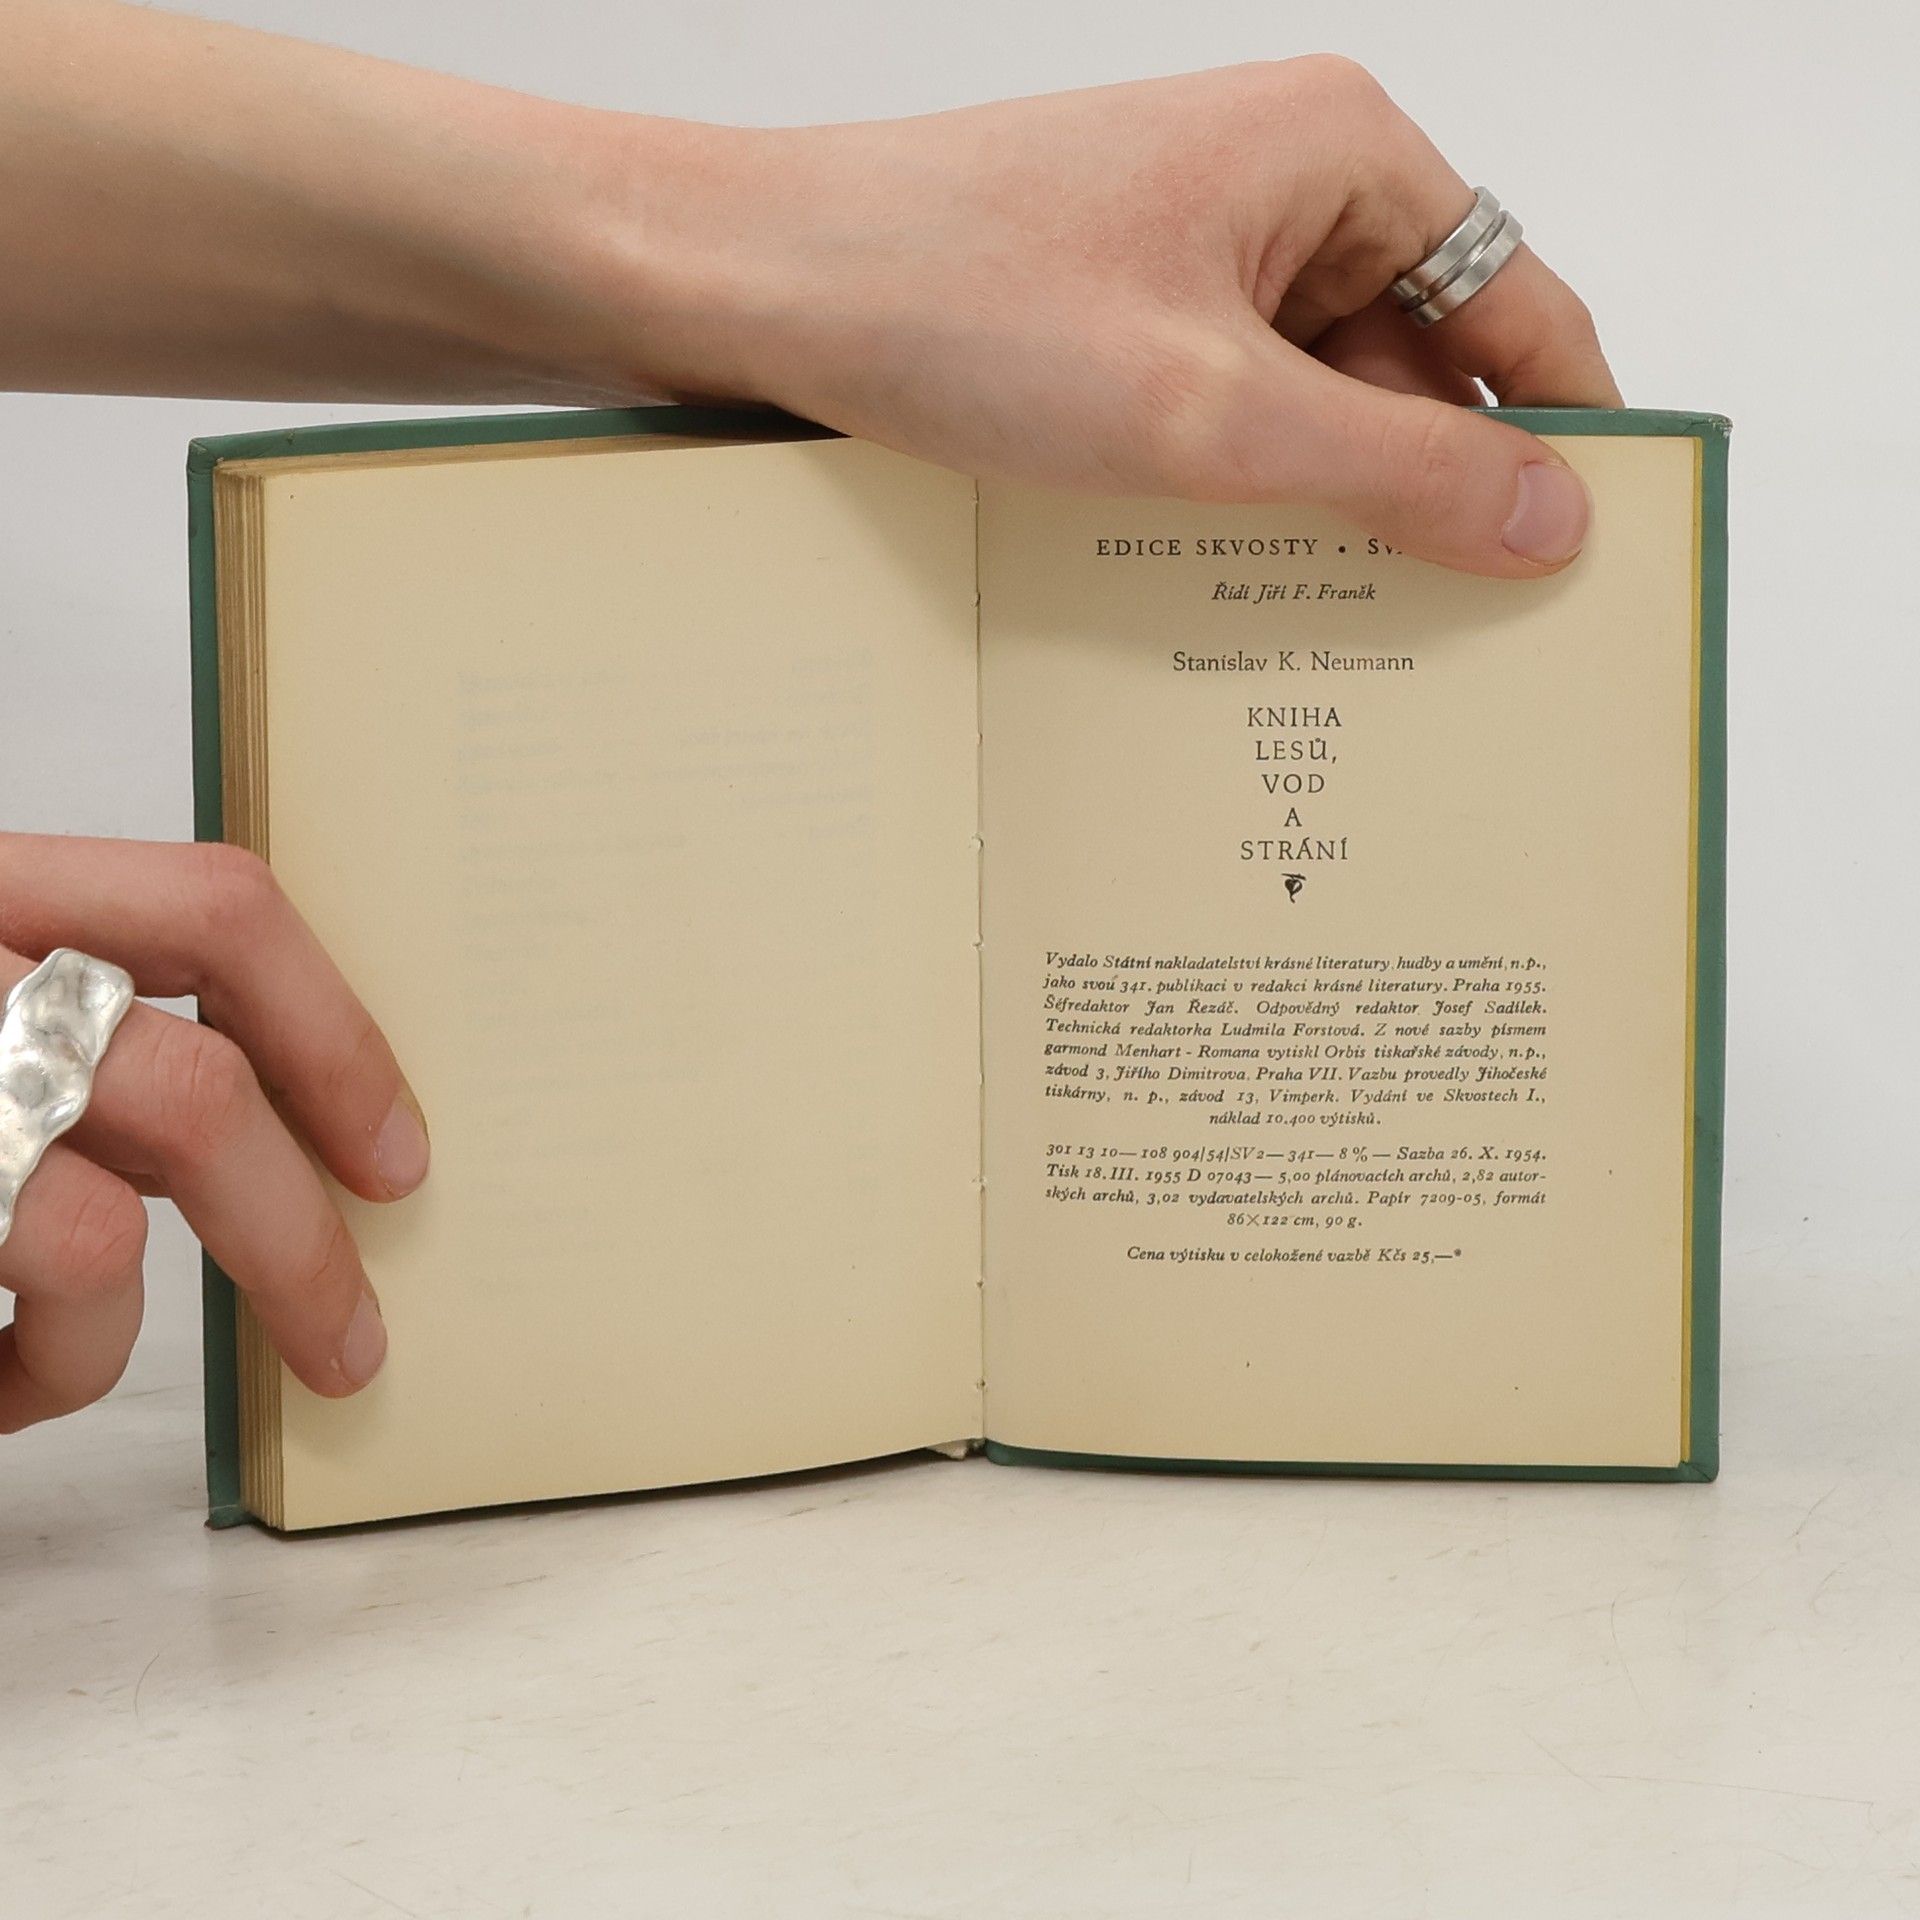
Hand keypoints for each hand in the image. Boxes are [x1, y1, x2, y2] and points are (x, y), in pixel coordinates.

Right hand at [0, 836, 424, 1430]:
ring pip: (91, 1236)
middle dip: (293, 1241)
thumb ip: (99, 1037)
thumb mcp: (4, 1013)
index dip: (335, 1035)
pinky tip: (0, 1384)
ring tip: (59, 1364)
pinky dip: (30, 1376)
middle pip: (194, 1095)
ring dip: (103, 1334)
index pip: (216, 908)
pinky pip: (20, 1325)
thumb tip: (292, 1139)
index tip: (398, 1154)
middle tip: (353, 1338)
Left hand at [624, 59, 1620, 576]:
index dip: (1556, 436)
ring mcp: (1189, 251)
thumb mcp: (1208, 414)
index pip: (1517, 307)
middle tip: (1443, 640)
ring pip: (1310, 401)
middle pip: (1416, 363)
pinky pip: (1220, 411)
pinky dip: (1231, 493)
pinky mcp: (1116, 311)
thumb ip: (1396, 468)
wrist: (743, 283)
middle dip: (1424, 494)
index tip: (1579, 563)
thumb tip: (1552, 518)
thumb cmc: (953, 301)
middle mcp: (1279, 188)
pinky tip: (1219, 581)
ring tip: (1320, 631)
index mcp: (1341, 157)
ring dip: (1316, 508)